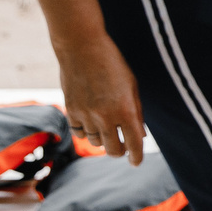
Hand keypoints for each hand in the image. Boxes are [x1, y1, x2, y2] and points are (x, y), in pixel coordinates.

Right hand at [56, 32, 144, 162]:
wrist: (82, 48)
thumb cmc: (113, 64)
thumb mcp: (132, 86)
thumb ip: (136, 112)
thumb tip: (140, 136)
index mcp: (126, 110)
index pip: (135, 144)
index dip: (136, 157)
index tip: (135, 162)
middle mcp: (106, 116)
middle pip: (114, 149)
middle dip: (120, 151)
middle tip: (123, 147)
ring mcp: (86, 114)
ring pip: (96, 142)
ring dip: (103, 139)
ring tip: (107, 127)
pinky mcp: (71, 110)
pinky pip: (79, 133)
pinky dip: (86, 133)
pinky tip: (91, 123)